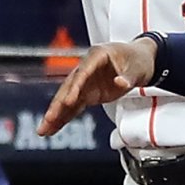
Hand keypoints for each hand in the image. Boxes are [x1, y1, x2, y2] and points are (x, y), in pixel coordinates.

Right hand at [37, 38, 154, 134]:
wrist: (141, 60)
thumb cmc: (139, 60)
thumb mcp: (138, 68)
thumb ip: (129, 77)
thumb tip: (120, 83)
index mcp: (98, 55)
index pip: (83, 72)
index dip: (75, 86)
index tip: (69, 100)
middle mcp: (87, 67)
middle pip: (69, 86)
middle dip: (58, 104)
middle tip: (49, 118)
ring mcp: (85, 81)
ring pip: (67, 98)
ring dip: (55, 114)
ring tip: (43, 130)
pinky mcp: (87, 92)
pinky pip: (73, 107)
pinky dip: (64, 118)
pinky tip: (53, 129)